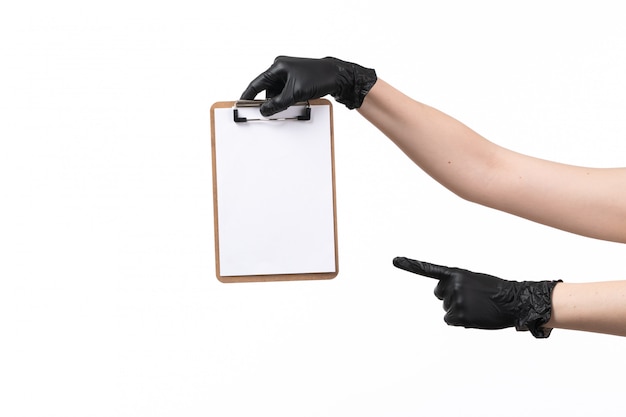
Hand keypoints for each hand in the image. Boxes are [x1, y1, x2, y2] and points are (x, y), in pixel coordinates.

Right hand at [240, 56, 376, 116]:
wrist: (339, 76)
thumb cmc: (319, 78)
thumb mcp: (294, 94)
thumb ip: (277, 103)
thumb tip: (265, 110)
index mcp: (278, 67)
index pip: (257, 83)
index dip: (248, 95)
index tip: (241, 104)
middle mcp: (282, 68)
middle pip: (268, 90)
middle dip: (270, 102)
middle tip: (270, 113)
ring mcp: (290, 74)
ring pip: (278, 93)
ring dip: (281, 102)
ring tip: (290, 106)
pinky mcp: (298, 80)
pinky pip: (287, 92)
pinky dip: (288, 100)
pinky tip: (295, 103)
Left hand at [393, 257, 560, 337]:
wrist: (514, 300)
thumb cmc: (495, 291)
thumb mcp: (474, 281)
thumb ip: (457, 285)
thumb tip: (447, 304)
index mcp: (456, 273)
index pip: (428, 269)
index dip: (410, 265)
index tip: (394, 260)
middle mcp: (452, 284)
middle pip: (439, 295)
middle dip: (451, 298)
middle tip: (472, 298)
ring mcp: (455, 299)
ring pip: (447, 309)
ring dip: (460, 311)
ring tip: (478, 307)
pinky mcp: (459, 314)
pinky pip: (450, 320)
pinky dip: (460, 321)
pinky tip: (475, 316)